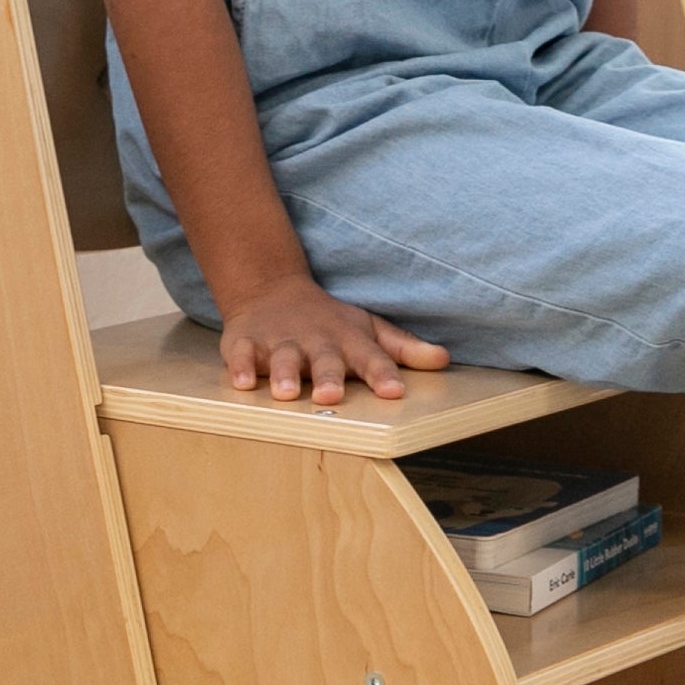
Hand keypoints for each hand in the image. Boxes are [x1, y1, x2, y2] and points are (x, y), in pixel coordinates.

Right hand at [217, 276, 451, 405]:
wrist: (272, 289)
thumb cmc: (330, 321)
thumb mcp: (369, 330)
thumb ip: (404, 349)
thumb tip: (444, 360)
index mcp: (348, 340)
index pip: (370, 357)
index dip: (382, 374)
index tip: (394, 392)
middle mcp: (315, 341)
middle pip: (325, 360)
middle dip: (329, 376)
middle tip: (333, 396)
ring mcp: (279, 341)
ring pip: (282, 358)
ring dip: (285, 374)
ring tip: (287, 394)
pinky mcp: (245, 342)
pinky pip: (240, 355)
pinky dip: (240, 367)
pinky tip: (242, 383)